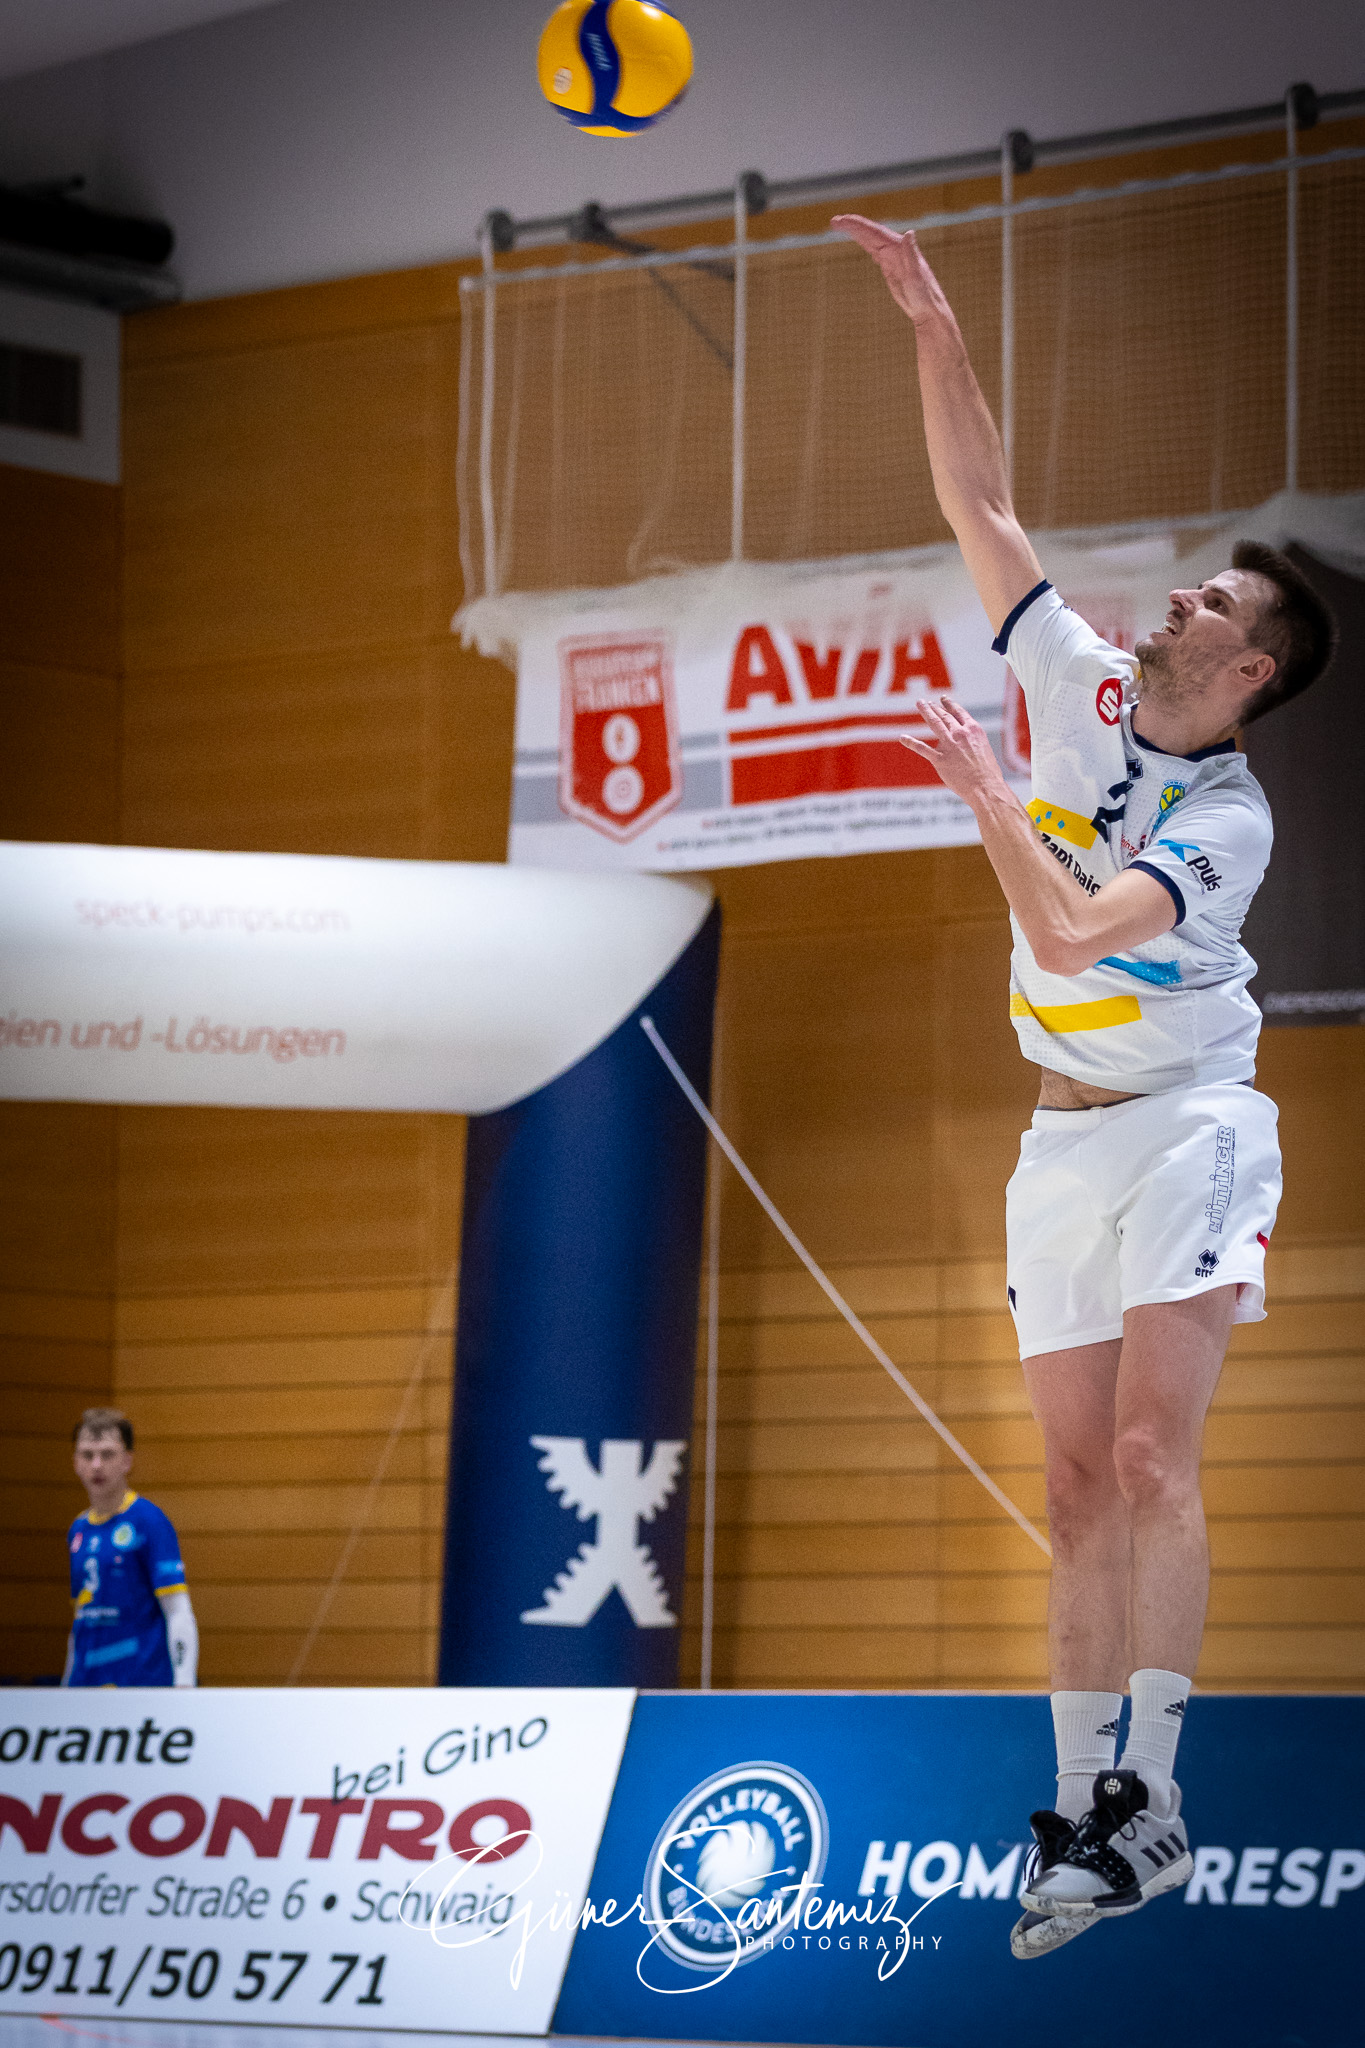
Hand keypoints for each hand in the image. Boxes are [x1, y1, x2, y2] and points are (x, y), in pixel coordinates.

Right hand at [831, 215, 945, 324]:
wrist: (929, 311)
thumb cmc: (924, 297)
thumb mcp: (917, 278)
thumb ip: (911, 255)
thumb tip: (909, 233)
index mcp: (900, 249)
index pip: (875, 233)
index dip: (859, 225)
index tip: (843, 221)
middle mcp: (896, 249)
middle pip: (871, 233)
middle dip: (853, 226)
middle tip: (834, 221)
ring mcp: (893, 257)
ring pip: (872, 240)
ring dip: (857, 232)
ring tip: (839, 226)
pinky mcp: (891, 267)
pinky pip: (875, 251)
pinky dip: (865, 243)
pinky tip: (859, 241)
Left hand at [900, 695, 1004, 806]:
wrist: (985, 787)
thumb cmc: (987, 773)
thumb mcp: (983, 748)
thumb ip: (970, 742)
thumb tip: (959, 743)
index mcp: (973, 730)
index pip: (959, 712)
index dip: (949, 704)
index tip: (943, 699)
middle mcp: (960, 734)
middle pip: (944, 716)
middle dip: (934, 707)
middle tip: (926, 702)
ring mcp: (949, 745)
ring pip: (934, 723)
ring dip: (926, 712)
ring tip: (920, 703)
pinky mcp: (940, 759)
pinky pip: (922, 748)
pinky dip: (910, 742)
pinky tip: (902, 737)